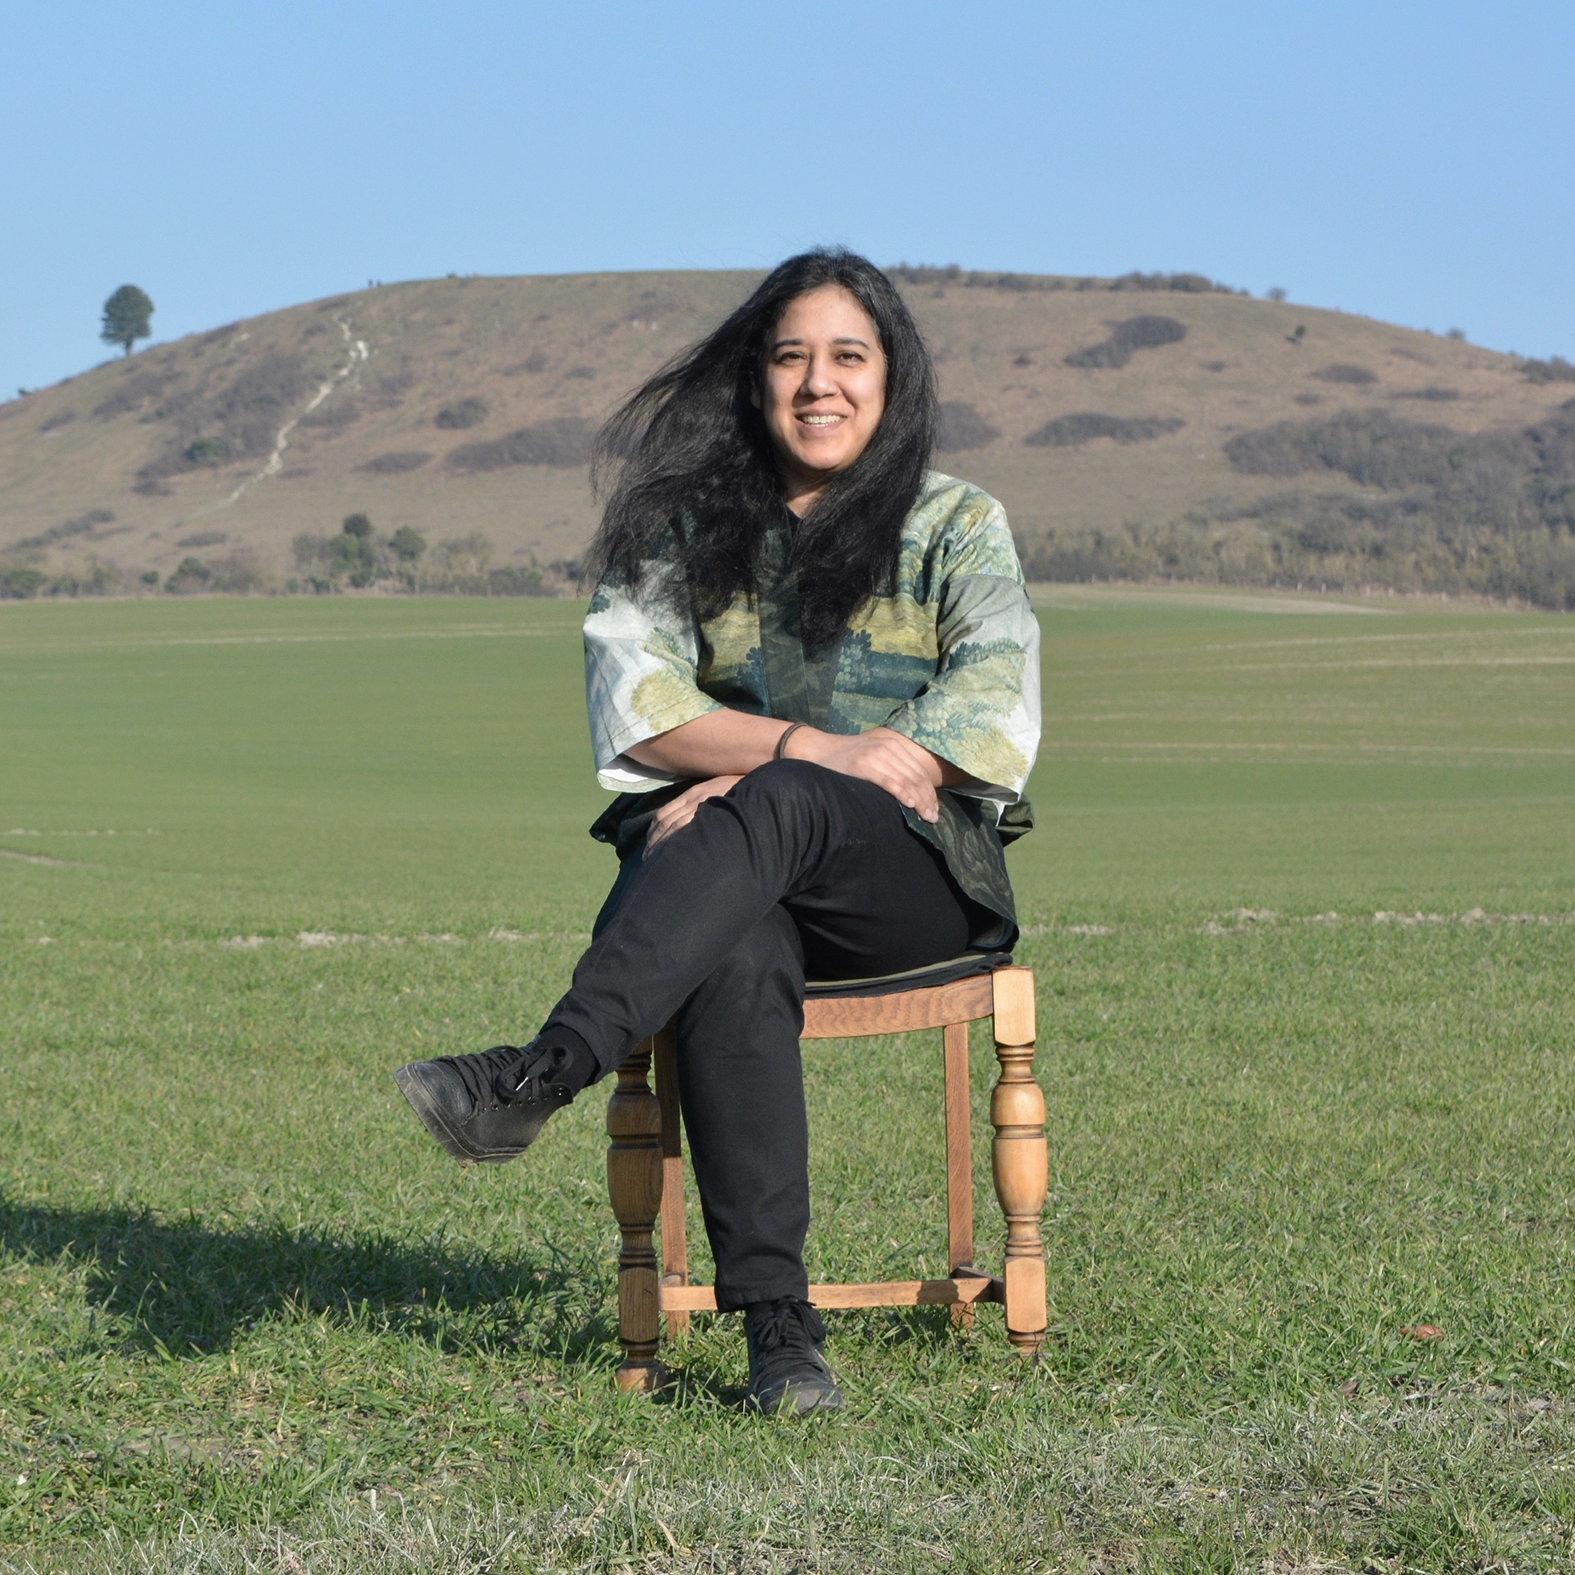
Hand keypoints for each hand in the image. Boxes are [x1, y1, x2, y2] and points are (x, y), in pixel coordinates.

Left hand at [644, 775, 743, 856]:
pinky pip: (690, 828)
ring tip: (656, 860)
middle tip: (647, 859)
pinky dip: (678, 840)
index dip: (653, 831)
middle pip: (665, 821)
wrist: (758, 785)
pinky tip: (674, 852)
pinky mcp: (713, 814)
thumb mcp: (715, 791)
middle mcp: (693, 799)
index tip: (649, 845)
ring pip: (674, 827)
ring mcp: (702, 806)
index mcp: (691, 794)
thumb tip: (688, 824)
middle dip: (653, 841)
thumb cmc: (739, 790)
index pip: (664, 813)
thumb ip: (701, 804)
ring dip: (662, 844)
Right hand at [790, 727, 942, 821]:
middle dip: (928, 799)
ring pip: (907, 781)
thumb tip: (911, 793)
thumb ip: (890, 767)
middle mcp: (888, 748)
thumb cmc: (845, 758)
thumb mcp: (873, 755)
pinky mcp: (863, 765)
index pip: (920, 771)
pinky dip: (901, 793)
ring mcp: (876, 756)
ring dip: (920, 801)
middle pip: (917, 777)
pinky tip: (910, 805)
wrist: (818, 748)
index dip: (930, 792)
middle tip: (934, 818)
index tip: (935, 810)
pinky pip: (888, 781)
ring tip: (926, 817)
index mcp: (893, 745)